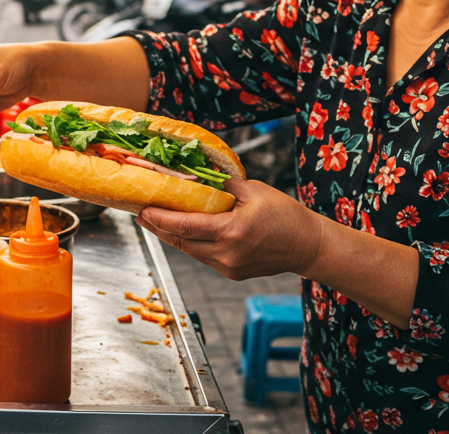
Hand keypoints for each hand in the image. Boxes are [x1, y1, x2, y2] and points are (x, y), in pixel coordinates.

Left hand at [136, 179, 324, 280]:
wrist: (308, 246)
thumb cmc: (285, 215)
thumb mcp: (254, 191)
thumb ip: (222, 186)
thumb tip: (195, 176)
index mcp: (232, 232)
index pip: (185, 227)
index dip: (160, 219)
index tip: (142, 209)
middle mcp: (227, 254)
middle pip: (181, 242)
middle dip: (157, 228)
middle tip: (140, 213)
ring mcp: (229, 267)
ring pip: (189, 252)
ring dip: (170, 237)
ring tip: (153, 221)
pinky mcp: (231, 273)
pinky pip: (203, 257)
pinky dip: (189, 243)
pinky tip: (180, 231)